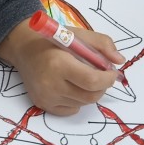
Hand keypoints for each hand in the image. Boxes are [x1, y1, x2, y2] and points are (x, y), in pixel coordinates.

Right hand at [0, 19, 122, 114]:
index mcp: (59, 63)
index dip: (108, 79)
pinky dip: (78, 100)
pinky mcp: (42, 104)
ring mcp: (46, 96)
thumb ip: (102, 44)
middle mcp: (51, 83)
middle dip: (102, 87)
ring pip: (83, 103)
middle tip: (101, 76)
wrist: (23, 49)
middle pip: (90, 96)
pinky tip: (71, 86)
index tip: (112, 72)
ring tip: (83, 78)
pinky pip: (71, 109)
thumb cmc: (52, 41)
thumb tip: (119, 61)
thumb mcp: (78, 35)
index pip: (92, 81)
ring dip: (90, 92)